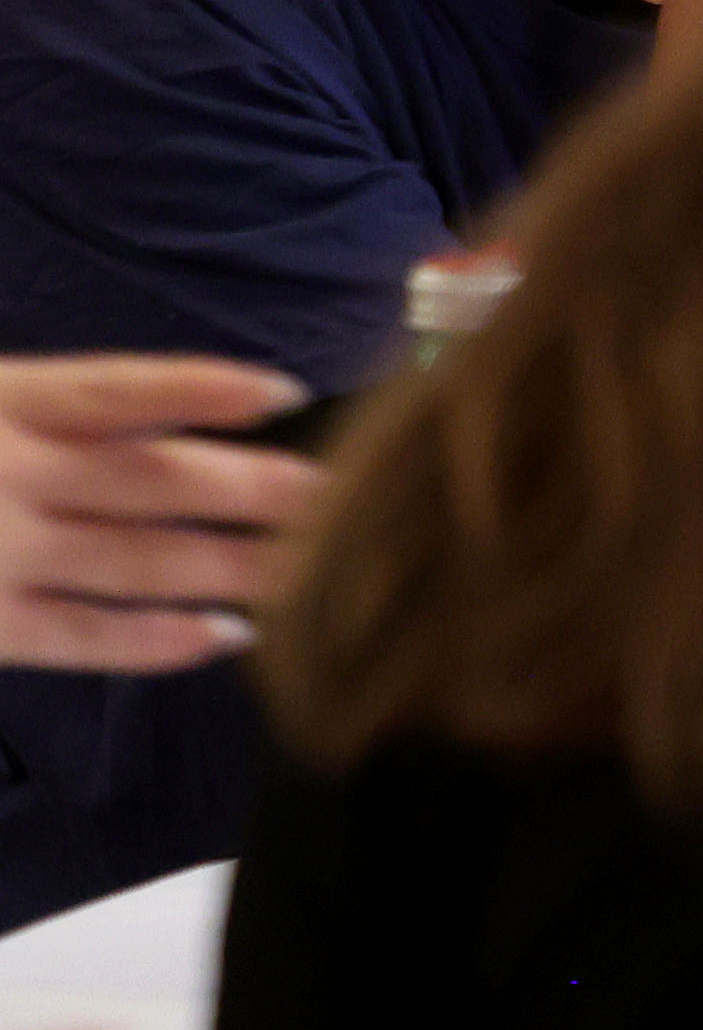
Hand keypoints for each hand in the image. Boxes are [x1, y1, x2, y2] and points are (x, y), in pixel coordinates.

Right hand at [0, 357, 326, 674]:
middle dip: (255, 488)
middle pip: (156, 479)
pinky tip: (232, 634)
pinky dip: (162, 639)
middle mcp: (8, 474)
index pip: (114, 391)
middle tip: (341, 493)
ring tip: (317, 565)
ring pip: (140, 559)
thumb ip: (42, 409)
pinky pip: (85, 636)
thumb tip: (150, 414)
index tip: (289, 394)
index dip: (204, 390)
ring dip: (234, 565)